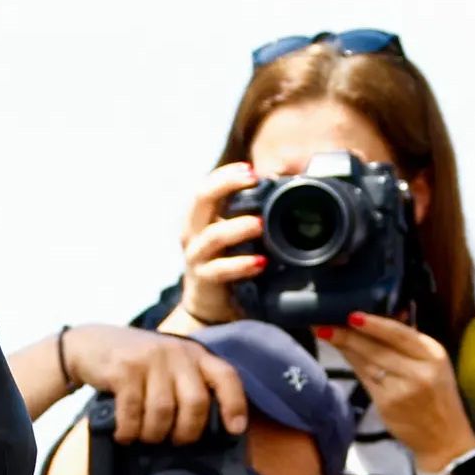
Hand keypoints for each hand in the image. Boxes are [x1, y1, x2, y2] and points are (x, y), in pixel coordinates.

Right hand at [64, 326, 248, 444]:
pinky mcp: (124, 369)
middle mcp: (176, 352)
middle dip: (186, 432)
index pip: (226, 376)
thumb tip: (210, 426)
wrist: (88, 344)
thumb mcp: (168, 364)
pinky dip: (129, 431)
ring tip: (144, 436)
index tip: (235, 429)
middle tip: (173, 440)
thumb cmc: (135, 364)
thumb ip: (188, 383)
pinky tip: (124, 433)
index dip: (235, 404)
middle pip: (196, 403)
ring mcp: (150, 359)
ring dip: (154, 434)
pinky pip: (133, 412)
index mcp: (194, 354)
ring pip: (163, 412)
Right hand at [177, 163, 265, 325]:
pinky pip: (221, 269)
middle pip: (201, 199)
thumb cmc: (226, 262)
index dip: (225, 175)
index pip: (205, 186)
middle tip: (253, 179)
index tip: (250, 169)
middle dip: (226, 184)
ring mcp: (196, 257)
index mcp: (197, 217)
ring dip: (238, 226)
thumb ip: (247, 214)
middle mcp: (192, 233)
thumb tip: (281, 189)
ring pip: (213, 235)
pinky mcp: (205, 280)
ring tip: (260, 224)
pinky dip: (241, 264)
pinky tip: (261, 262)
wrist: (208, 305)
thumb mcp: (232, 235)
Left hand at [317, 312, 474, 470]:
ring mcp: (402, 390)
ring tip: (326, 333)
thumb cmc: (437, 395)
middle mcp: (419, 371)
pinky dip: (352, 365)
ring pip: (367, 362)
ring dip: (345, 348)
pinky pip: (365, 379)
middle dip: (348, 334)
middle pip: (377, 348)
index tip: (351, 315)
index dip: (373, 324)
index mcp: (433, 354)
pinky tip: (342, 354)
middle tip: (324, 322)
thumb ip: (408, 343)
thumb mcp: (434, 364)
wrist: (444, 438)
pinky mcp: (387, 405)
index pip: (399, 334)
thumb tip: (375, 318)